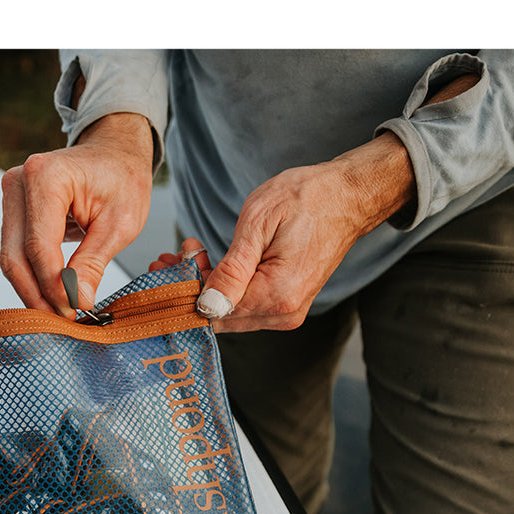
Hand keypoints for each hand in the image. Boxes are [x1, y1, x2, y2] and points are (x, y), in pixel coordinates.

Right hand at [0, 113, 154, 315]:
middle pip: (15, 255)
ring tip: (60, 314)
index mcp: (46, 176)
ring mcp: (10, 195)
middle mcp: (18, 182)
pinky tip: (52, 296)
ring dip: (33, 290)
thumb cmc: (122, 181)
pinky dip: (32, 277)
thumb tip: (78, 302)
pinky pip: (15, 251)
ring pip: (10, 258)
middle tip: (63, 323)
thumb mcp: (120, 224)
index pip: (39, 246)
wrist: (114, 155)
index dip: (54, 285)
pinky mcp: (12, 209)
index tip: (74, 311)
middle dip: (37, 295)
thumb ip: (94, 263)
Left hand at [180, 133, 415, 331]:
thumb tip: (206, 306)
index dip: (185, 290)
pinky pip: (245, 305)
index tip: (168, 263)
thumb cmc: (305, 200)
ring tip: (189, 253)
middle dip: (191, 288)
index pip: (214, 311)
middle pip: (219, 317)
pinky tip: (210, 263)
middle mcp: (284, 313)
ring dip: (205, 286)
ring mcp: (287, 312)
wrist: (345, 197)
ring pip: (230, 312)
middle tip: (172, 256)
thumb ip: (231, 270)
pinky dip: (224, 287)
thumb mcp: (258, 224)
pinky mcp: (286, 305)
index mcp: (277, 296)